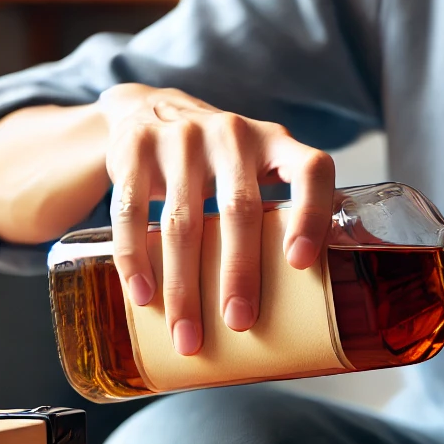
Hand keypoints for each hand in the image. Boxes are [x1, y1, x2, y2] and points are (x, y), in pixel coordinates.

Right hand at [98, 84, 334, 355]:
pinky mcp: (134, 151)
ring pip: (183, 221)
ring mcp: (181, 139)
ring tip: (187, 335)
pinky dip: (136, 258)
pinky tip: (143, 296)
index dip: (312, 214)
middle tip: (239, 323)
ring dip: (184, 285)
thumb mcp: (257, 164)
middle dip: (239, 273)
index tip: (301, 263)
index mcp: (275, 142)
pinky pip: (131, 212)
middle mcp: (232, 134)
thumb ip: (281, 210)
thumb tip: (302, 304)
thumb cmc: (220, 160)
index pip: (310, 170)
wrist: (151, 109)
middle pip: (240, 209)